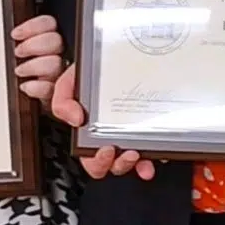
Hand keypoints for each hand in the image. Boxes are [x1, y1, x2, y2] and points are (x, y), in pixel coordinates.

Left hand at [12, 15, 64, 98]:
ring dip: (33, 66)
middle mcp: (60, 55)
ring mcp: (60, 74)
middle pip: (55, 40)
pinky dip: (36, 87)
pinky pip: (50, 88)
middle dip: (33, 45)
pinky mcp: (57, 94)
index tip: (16, 34)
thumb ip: (22, 41)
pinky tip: (26, 86)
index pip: (49, 23)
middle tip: (18, 52)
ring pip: (55, 63)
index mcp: (51, 40)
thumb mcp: (22, 53)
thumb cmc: (26, 75)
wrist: (33, 102)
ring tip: (20, 71)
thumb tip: (13, 35)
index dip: (33, 26)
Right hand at [48, 64, 154, 180]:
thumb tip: (75, 119)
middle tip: (128, 153)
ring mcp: (131, 136)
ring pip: (137, 162)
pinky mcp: (149, 129)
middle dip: (122, 165)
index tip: (106, 149)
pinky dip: (159, 153)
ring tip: (143, 155)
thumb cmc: (87, 75)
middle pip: (116, 166)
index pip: (92, 161)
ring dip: (142, 165)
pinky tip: (161, 149)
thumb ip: (62, 102)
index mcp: (90, 136)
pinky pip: (156, 148)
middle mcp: (111, 139)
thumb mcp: (68, 85)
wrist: (110, 59)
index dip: (99, 162)